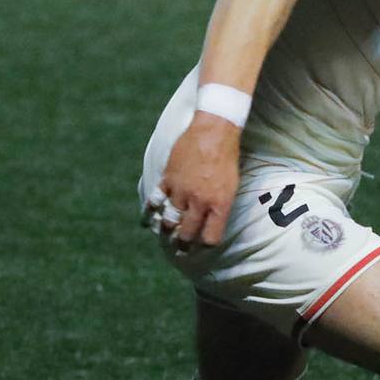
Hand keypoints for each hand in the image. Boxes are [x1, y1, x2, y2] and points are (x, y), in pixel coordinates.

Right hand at [151, 116, 240, 250]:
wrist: (214, 130)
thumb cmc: (227, 157)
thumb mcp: (232, 185)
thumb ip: (220, 205)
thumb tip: (211, 222)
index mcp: (219, 204)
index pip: (210, 238)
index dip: (204, 246)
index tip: (200, 247)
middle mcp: (199, 201)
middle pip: (187, 234)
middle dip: (182, 245)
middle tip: (179, 249)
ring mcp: (182, 191)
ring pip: (169, 221)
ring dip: (165, 231)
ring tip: (165, 236)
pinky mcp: (168, 178)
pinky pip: (155, 201)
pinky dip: (150, 213)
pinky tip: (147, 220)